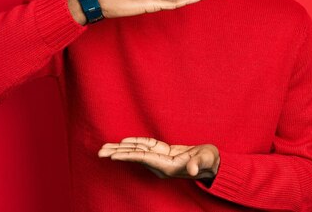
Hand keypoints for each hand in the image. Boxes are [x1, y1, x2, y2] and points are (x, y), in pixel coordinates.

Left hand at [98, 137, 219, 179]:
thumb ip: (199, 163)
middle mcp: (160, 165)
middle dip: (117, 154)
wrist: (213, 164)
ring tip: (105, 147)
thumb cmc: (210, 161)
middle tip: (99, 152)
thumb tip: (192, 169)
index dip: (127, 156)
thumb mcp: (206, 160)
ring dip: (120, 149)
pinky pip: (145, 147)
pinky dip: (133, 143)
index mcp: (167, 167)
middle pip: (134, 157)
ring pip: (136, 152)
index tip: (112, 156)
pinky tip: (123, 142)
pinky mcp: (163, 153)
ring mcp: (160, 159)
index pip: (143, 159)